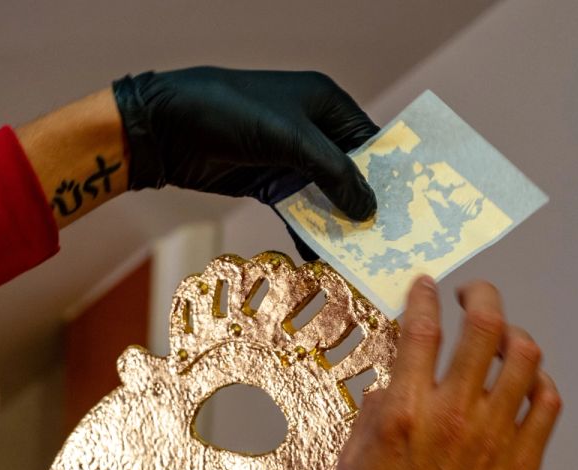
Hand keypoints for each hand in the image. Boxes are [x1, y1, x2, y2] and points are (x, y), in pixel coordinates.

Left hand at [113, 67, 378, 245]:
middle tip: (388, 240)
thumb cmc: (230, 115)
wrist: (167, 129)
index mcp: (325, 104)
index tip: (409, 210)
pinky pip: (296, 210)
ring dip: (337, 223)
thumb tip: (368, 209)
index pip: (370, 142)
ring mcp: (288, 158)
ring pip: (323, 195)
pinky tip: (321, 257)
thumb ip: (333, 172)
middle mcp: (311, 129)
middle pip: (349, 172)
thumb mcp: (290, 140)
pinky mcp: (265, 182)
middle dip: (364, 205)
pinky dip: (307, 231)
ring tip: (359, 257)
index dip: (388, 175)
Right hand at [336, 277, 561, 469]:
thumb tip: (390, 381)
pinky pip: (548, 400)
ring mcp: (497, 436)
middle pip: (483, 326)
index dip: (423, 298)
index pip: (420, 330)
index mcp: (402, 415)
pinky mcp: (527, 460)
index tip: (425, 289)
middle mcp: (453, 416)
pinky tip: (525, 384)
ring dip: (513, 334)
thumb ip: (370, 416)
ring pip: (525, 355)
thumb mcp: (350, 469)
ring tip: (502, 338)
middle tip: (472, 296)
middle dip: (479, 297)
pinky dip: (539, 381)